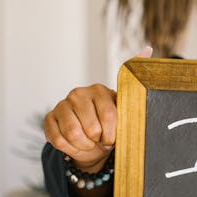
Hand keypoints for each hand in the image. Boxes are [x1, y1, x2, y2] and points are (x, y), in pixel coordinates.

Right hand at [44, 46, 152, 172]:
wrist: (91, 138)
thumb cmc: (110, 123)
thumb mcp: (126, 108)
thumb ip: (135, 81)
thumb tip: (148, 48)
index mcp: (99, 90)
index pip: (109, 116)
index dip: (112, 134)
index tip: (113, 137)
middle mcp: (78, 94)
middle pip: (91, 128)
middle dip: (98, 140)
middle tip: (101, 139)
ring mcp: (62, 105)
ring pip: (73, 135)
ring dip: (85, 145)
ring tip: (90, 142)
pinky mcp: (49, 118)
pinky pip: (58, 140)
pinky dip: (70, 148)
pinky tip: (77, 144)